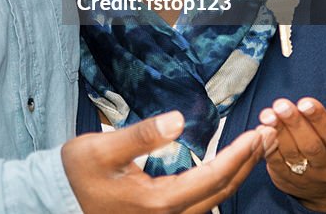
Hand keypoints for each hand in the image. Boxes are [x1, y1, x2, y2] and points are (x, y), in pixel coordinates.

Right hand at [62, 110, 264, 213]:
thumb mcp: (103, 148)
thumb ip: (142, 135)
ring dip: (237, 174)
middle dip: (247, 164)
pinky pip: (202, 204)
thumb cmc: (77, 172)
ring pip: (215, 201)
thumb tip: (178, 120)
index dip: (238, 155)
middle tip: (268, 137)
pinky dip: (219, 184)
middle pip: (221, 192)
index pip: (212, 177)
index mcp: (159, 202)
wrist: (57, 200)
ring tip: (253, 150)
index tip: (258, 133)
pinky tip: (224, 168)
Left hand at [257, 77, 325, 211]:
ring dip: (278, 132)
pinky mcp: (287, 178)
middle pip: (311, 145)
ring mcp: (307, 175)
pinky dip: (267, 146)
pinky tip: (261, 129)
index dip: (319, 119)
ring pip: (291, 154)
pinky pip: (275, 163)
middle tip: (281, 105)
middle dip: (294, 123)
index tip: (305, 102)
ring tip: (268, 114)